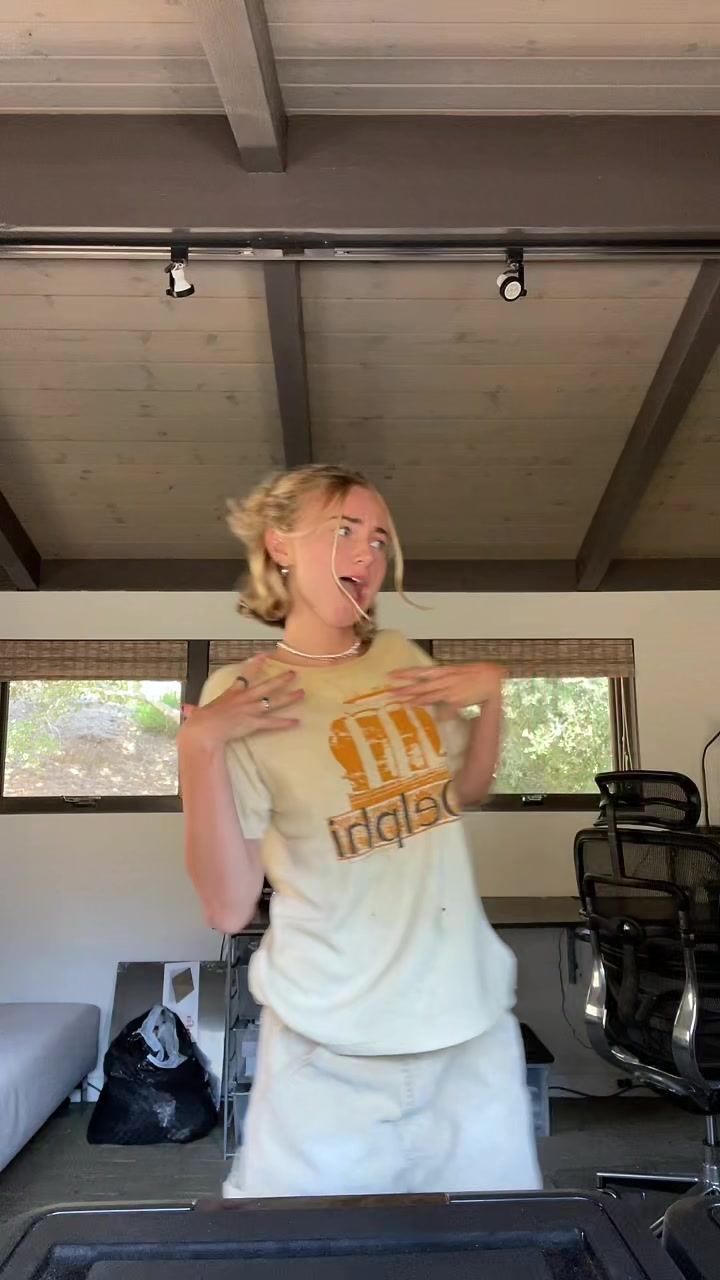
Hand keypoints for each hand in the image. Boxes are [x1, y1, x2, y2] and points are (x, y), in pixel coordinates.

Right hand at [178, 654, 303, 750]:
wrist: (205, 730)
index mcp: (231, 694)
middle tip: (294, 672)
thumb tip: (186, 710)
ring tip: (302, 693)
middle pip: (266, 686)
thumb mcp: (197, 714)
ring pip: (275, 701)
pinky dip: (285, 723)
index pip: (245, 676)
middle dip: (281, 679)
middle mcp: (244, 699)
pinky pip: (273, 722)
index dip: (255, 665)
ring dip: (290, 697)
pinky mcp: (255, 723)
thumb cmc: (200, 722)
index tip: (265, 656)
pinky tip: (297, 722)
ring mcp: (251, 710)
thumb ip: (194, 711)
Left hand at [390, 662, 503, 718]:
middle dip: (404, 689)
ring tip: (402, 703)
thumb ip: (444, 679)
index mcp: (443, 671)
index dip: (405, 673)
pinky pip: (446, 710)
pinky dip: (442, 715)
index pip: (420, 671)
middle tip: (389, 692)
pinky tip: (436, 719)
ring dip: (415, 701)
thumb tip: (433, 684)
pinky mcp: (457, 701)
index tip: (391, 675)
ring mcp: (449, 691)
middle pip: (420, 686)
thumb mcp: (457, 673)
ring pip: (429, 697)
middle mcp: (444, 680)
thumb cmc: (476, 673)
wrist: (491, 679)